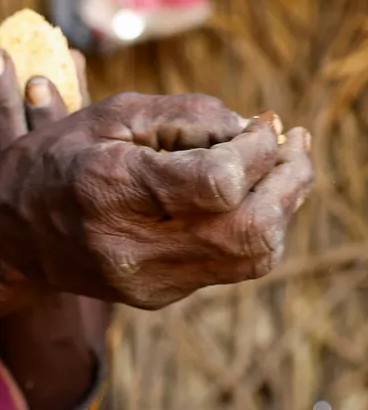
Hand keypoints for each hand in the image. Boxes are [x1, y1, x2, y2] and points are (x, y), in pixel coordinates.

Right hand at [0, 49, 314, 309]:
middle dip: (291, 181)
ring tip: (288, 162)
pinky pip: (235, 264)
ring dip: (286, 204)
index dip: (258, 151)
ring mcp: (151, 280)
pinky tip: (258, 190)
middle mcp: (133, 245)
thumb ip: (194, 115)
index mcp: (115, 188)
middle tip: (297, 143)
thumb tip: (261, 130)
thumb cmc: (70, 156)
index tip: (264, 124)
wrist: (11, 233)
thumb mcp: (118, 114)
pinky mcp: (163, 296)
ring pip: (255, 255)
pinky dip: (260, 223)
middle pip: (251, 229)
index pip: (219, 184)